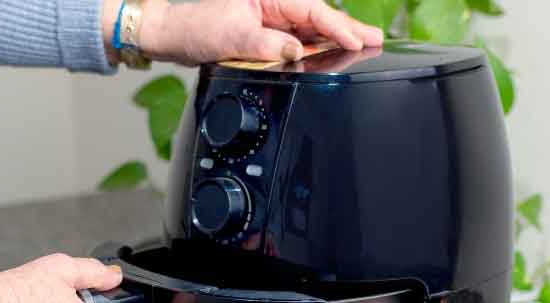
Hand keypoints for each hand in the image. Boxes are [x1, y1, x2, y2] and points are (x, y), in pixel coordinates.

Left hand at [103, 0, 383, 65]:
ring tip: (365, 44)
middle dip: (347, 28)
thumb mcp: (233, 38)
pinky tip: (334, 52)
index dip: (338, 26)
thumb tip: (298, 52)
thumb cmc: (196, 28)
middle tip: (377, 39)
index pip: (313, 11)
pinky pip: (299, 39)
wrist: (173, 36)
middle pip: (319, 17)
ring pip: (312, 29)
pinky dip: (317, 46)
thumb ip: (269, 46)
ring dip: (335, 38)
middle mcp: (275, 3)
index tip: (357, 39)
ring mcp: (273, 18)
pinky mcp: (268, 32)